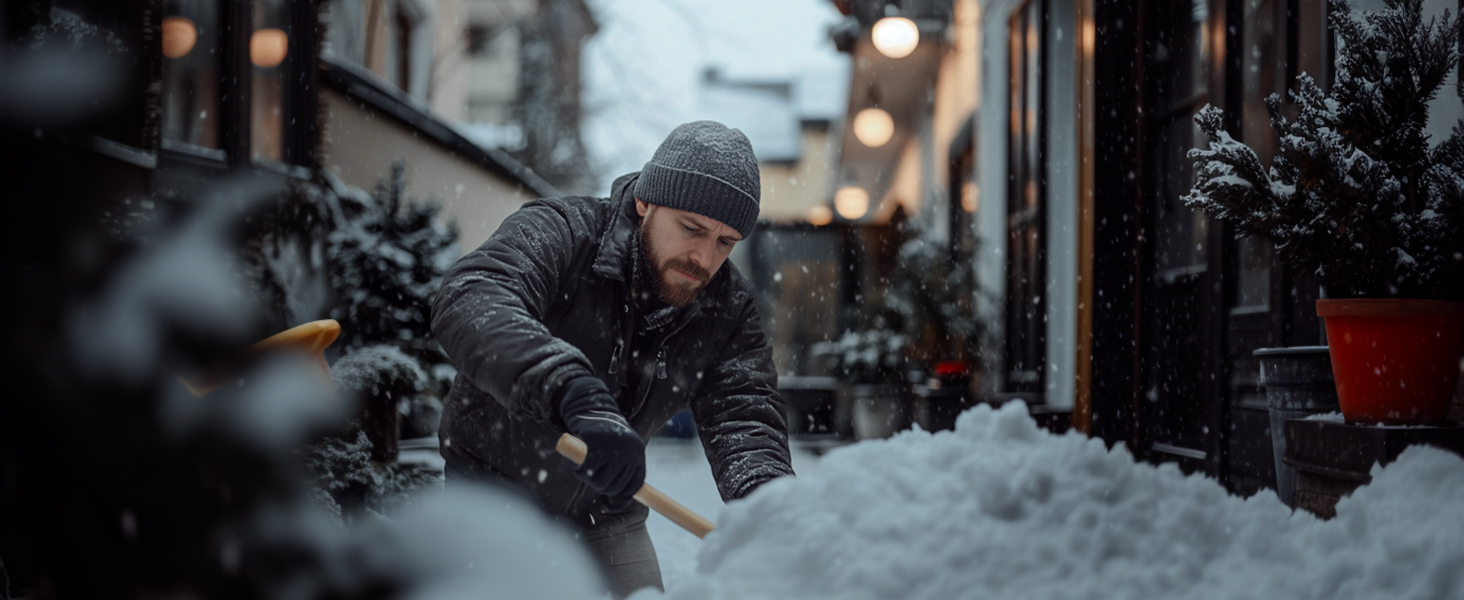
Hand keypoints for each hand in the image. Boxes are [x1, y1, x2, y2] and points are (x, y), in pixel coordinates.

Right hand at [556, 376, 644, 510]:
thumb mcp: (620, 450)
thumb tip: (618, 505)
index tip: (610, 504)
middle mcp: (629, 451)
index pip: (634, 485)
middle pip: (616, 486)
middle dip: (602, 489)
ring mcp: (614, 448)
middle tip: (593, 480)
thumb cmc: (605, 434)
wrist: (592, 407)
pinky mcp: (596, 444)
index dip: (622, 498)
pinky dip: (580, 473)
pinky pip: (587, 471)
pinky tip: (577, 470)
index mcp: (638, 452)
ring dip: (591, 482)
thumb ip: (623, 470)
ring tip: (586, 473)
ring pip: (602, 482)